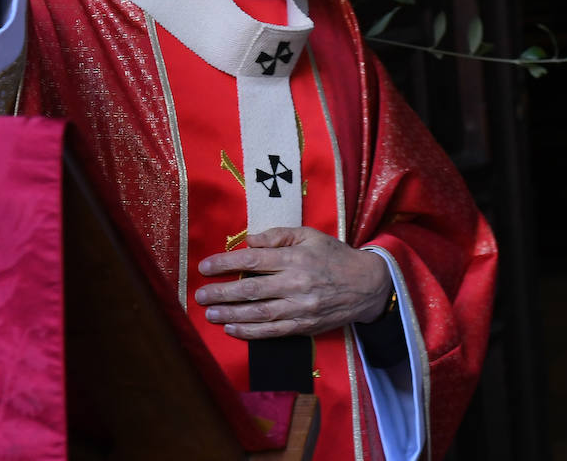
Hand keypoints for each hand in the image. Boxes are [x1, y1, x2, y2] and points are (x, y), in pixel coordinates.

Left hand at [194, 227, 392, 339]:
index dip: (225, 264)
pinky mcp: (304, 326)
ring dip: (230, 314)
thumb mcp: (309, 235)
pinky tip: (232, 328)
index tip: (205, 267)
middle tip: (200, 294)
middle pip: (251, 290)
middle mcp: (296, 284)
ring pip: (258, 314)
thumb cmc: (334, 256)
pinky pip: (272, 331)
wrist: (367, 285)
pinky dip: (250, 331)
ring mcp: (300, 308)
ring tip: (209, 313)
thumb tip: (249, 241)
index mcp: (295, 258)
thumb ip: (278, 236)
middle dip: (221, 292)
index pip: (253, 261)